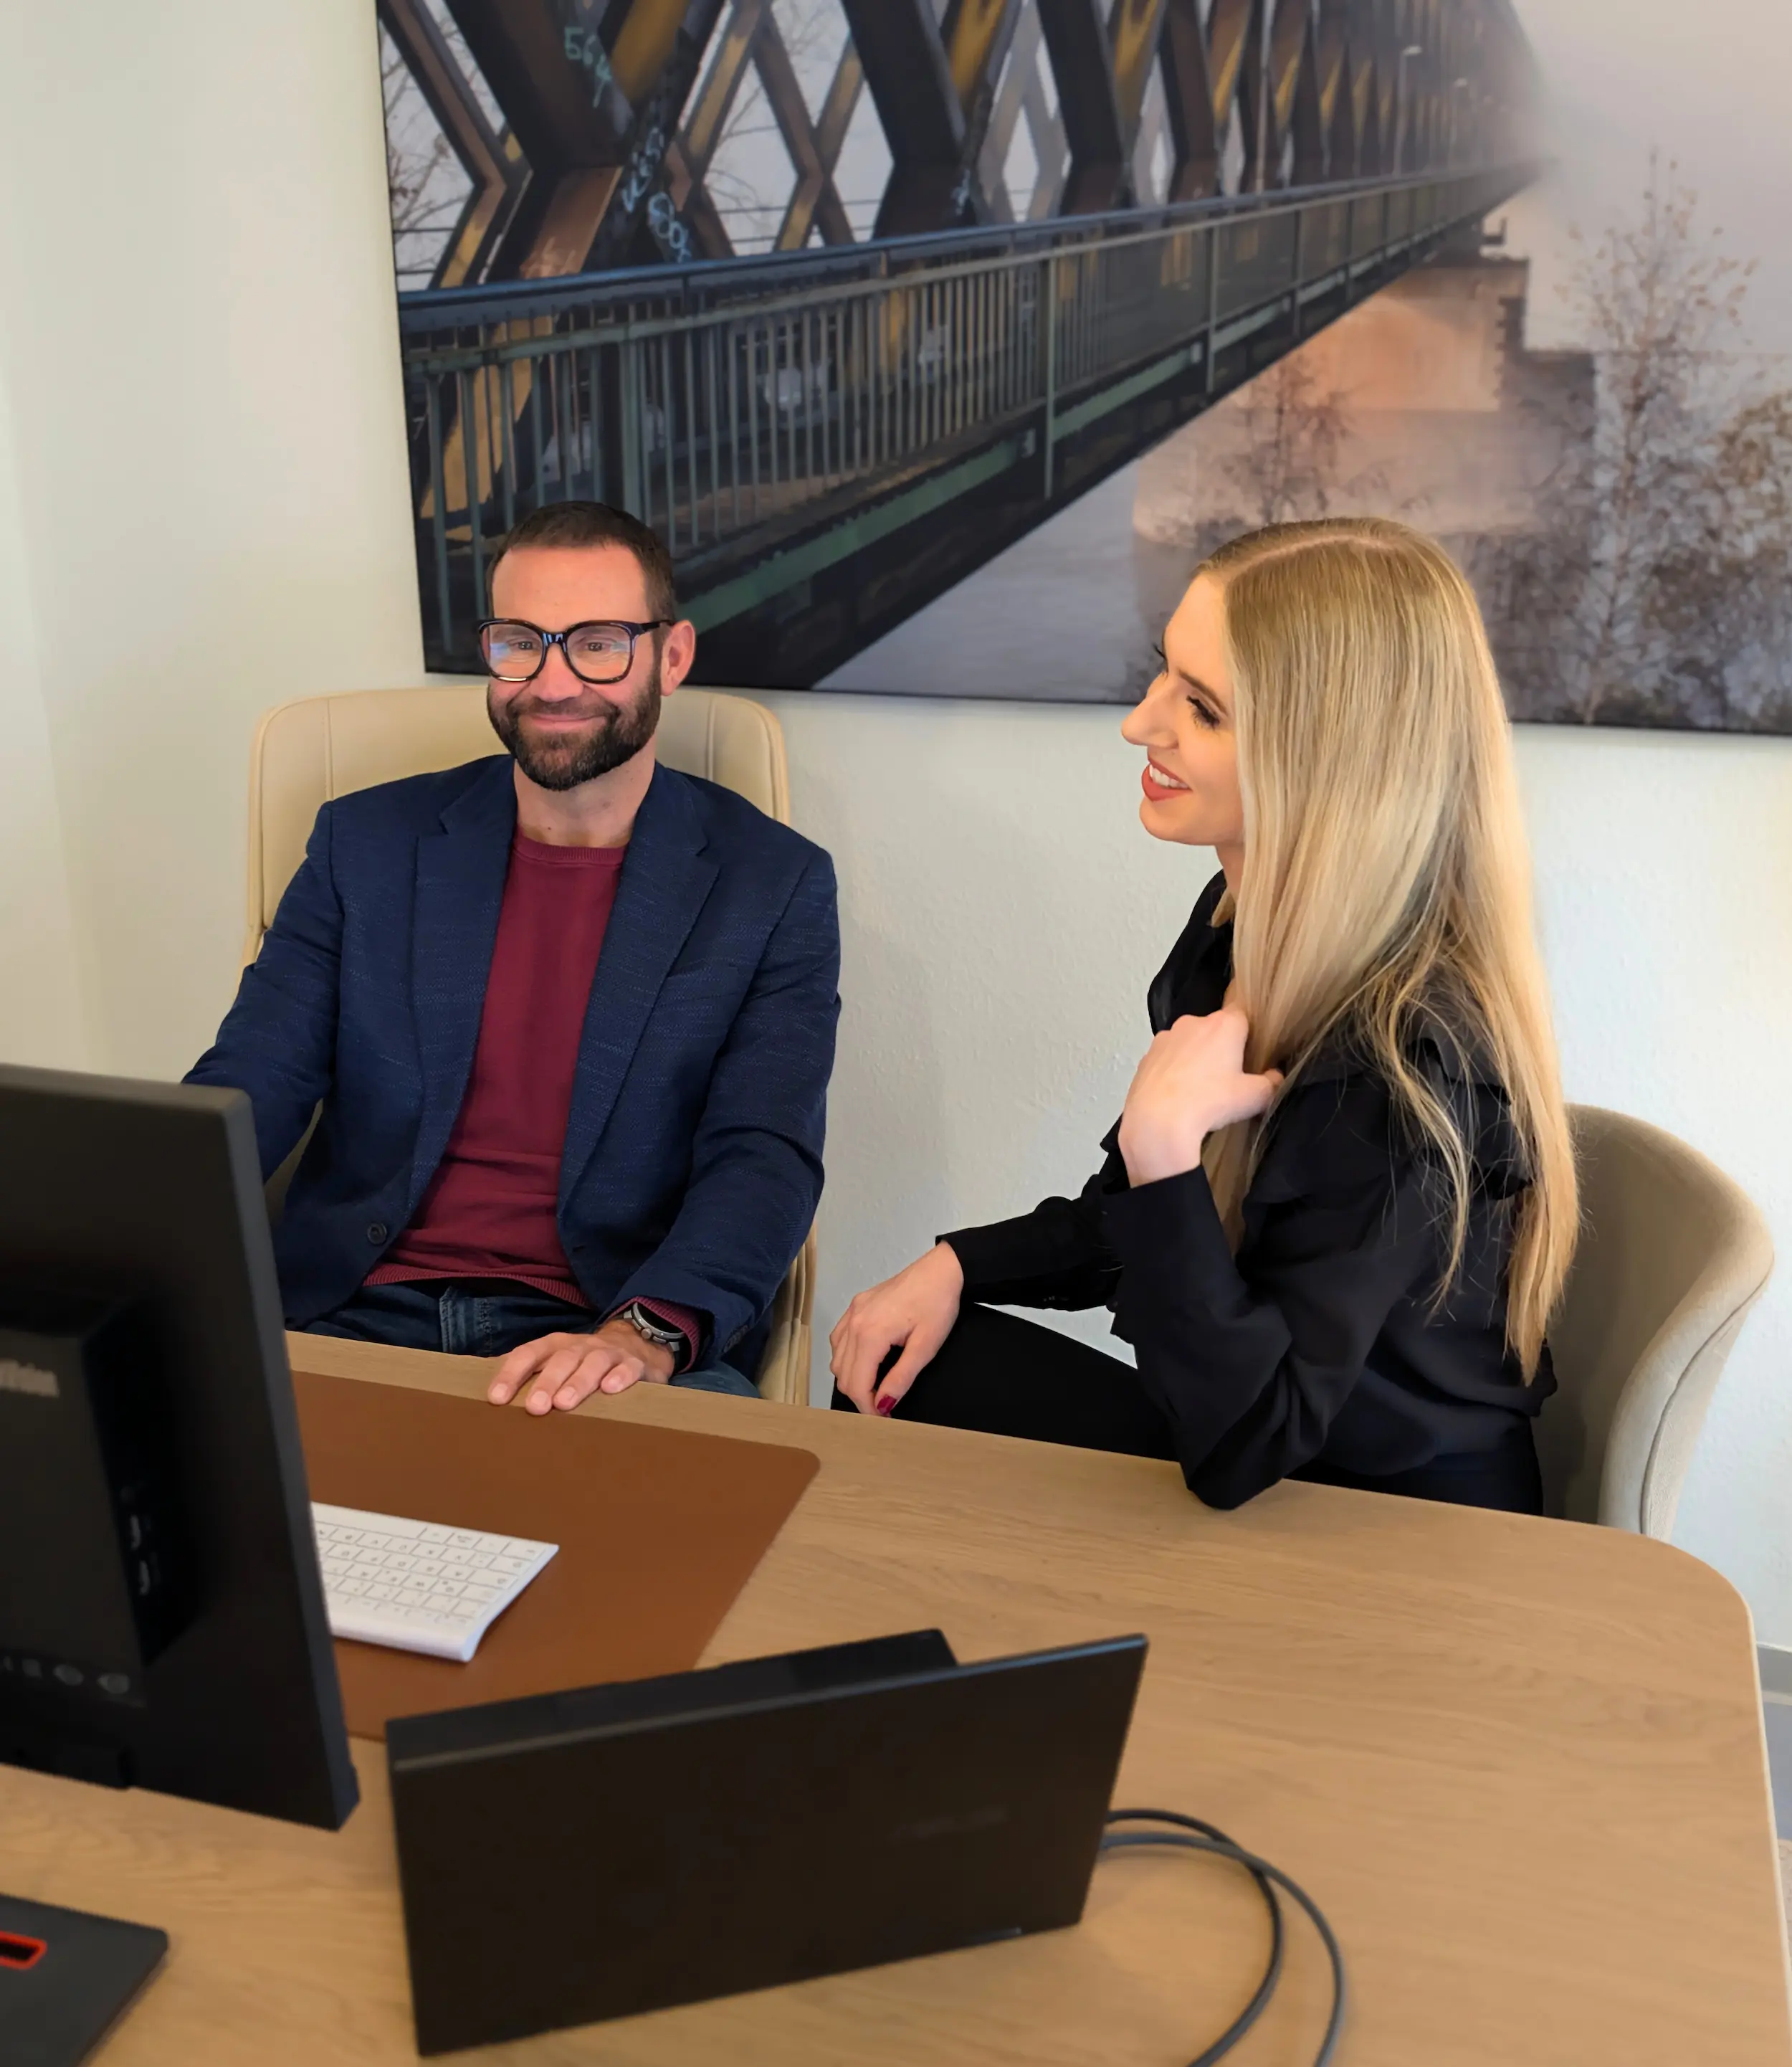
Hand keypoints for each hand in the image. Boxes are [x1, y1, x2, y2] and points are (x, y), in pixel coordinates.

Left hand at [486, 1318, 676, 1414]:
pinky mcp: (634, 1363)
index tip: (496, 1398)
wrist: (636, 1346)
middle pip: (561, 1359)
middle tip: (534, 1407)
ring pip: (592, 1363)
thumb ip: (528, 1375)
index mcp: (555, 1346)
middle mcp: (579, 1346)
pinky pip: (627, 1367)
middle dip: (546, 1382)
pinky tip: (610, 1390)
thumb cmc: (584, 1363)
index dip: (511, 1374)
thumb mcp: (556, 1362)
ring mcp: (608, 1353)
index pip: (528, 1354)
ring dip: (578, 1382)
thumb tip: (489, 1396)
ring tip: (565, 1403)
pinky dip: (620, 1377)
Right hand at [830, 1243, 963, 1416]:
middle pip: (843, 1375)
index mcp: (871, 1333)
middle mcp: (855, 1322)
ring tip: (876, 1386)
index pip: (857, 1384)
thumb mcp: (925, 1347)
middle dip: (860, 1396)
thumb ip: (901, 1378)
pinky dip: (847, 1357)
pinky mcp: (856, 1305)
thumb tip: (883, 1405)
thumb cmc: (938, 1304)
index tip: (883, 1419)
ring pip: (837, 1359)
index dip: (868, 1408)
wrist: (942, 1270)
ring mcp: (853, 1312)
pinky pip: (839, 1339)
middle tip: (882, 1406)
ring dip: (852, 1378)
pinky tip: (865, 1362)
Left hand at [1117, 1008, 1283, 1187]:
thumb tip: (1275, 1077)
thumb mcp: (1254, 1097)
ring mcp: (1165, 1037)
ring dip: (1196, 1059)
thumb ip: (1271, 1083)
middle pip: (1214, 1029)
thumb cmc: (1210, 1102)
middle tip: (1228, 1078)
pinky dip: (1174, 1071)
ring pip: (1189, 1043)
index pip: (1243, 1015)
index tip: (1250, 1056)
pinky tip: (1177, 1095)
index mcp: (1223, 1024)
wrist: (1157, 1122)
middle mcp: (1192, 1022)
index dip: (1248, 1035)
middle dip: (1222, 1048)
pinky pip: (1168, 1059)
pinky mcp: (1146, 1056)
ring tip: (1200, 1090)